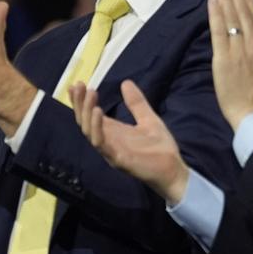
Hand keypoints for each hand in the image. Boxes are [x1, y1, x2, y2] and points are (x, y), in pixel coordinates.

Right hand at [70, 80, 188, 204]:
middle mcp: (106, 141)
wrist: (174, 171)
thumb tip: (126, 82)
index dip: (81, 101)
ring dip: (86, 112)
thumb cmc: (160, 149)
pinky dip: (96, 127)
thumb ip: (136, 103)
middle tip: (78, 85)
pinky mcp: (116, 159)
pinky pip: (100, 143)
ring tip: (90, 93)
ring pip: (89, 131)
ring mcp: (109, 150)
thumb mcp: (148, 119)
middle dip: (79, 104)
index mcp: (111, 132)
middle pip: (84, 121)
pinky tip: (98, 111)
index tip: (77, 84)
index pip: (90, 115)